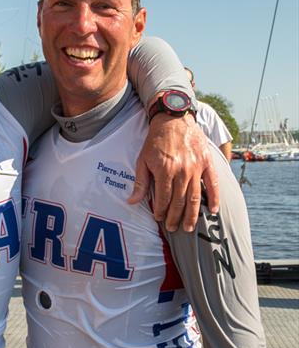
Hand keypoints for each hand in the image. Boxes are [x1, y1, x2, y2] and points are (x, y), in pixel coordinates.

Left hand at [128, 114, 219, 231]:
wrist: (173, 119)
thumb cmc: (155, 141)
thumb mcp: (142, 160)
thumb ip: (140, 182)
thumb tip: (132, 201)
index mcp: (165, 170)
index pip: (163, 198)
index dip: (161, 211)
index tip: (159, 219)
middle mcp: (182, 170)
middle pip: (179, 201)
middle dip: (175, 217)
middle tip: (173, 228)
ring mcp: (197, 167)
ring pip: (195, 197)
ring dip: (192, 214)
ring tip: (189, 227)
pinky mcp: (207, 162)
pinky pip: (213, 184)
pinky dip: (214, 198)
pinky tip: (213, 210)